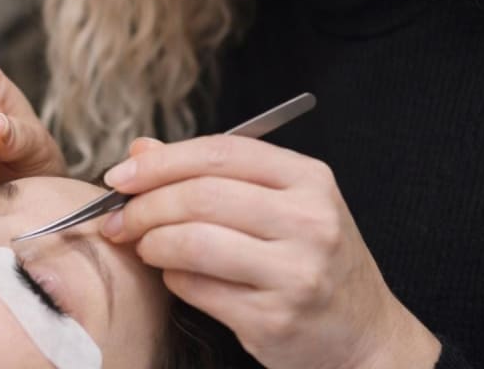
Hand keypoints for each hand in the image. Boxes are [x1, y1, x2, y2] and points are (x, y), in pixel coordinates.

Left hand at [100, 136, 440, 368]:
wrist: (365, 334)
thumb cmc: (312, 256)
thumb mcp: (280, 201)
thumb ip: (212, 172)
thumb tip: (141, 150)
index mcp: (309, 178)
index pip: (222, 151)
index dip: (163, 160)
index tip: (121, 174)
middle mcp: (308, 220)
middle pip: (202, 196)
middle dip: (145, 205)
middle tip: (118, 216)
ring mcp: (296, 272)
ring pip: (194, 242)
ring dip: (152, 242)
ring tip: (142, 244)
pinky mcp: (276, 319)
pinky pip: (200, 289)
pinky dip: (172, 278)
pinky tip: (173, 273)